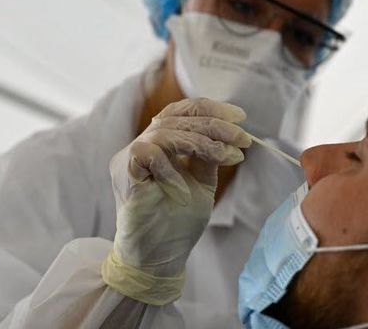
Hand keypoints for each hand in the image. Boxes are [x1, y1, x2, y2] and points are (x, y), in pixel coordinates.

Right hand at [103, 98, 250, 303]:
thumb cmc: (178, 222)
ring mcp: (130, 158)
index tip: (241, 117)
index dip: (211, 109)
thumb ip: (209, 156)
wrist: (158, 258)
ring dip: (203, 143)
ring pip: (166, 131)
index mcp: (160, 144)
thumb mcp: (202, 182)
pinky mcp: (124, 175)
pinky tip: (185, 191)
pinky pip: (148, 153)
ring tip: (228, 157)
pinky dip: (172, 169)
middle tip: (243, 139)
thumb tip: (232, 131)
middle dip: (215, 125)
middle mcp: (143, 145)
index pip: (181, 112)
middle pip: (176, 117)